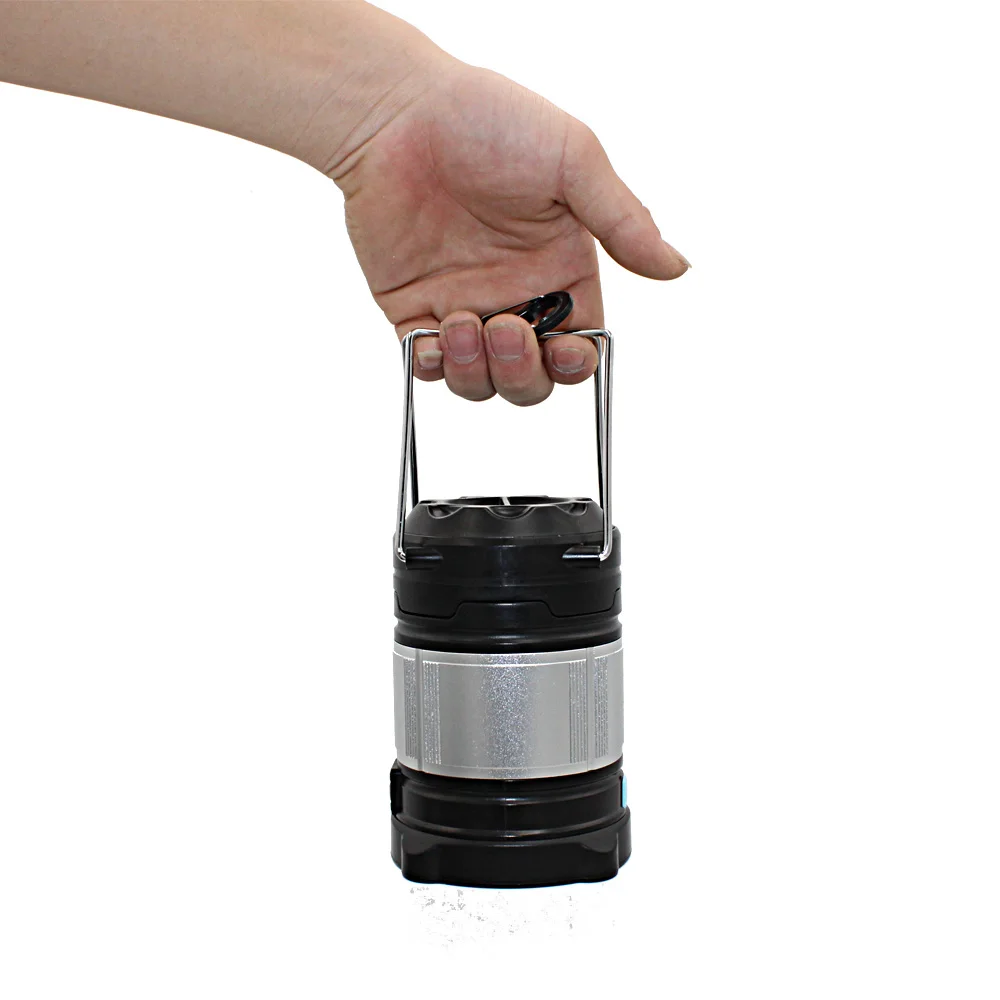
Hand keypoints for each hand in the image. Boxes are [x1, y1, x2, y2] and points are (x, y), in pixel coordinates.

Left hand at [334, 59, 688, 404]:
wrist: (399, 111)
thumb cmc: (487, 121)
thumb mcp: (573, 160)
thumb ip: (623, 221)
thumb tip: (676, 266)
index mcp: (560, 269)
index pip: (579, 344)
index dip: (575, 364)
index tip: (565, 347)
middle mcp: (513, 295)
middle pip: (532, 378)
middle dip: (523, 374)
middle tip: (504, 328)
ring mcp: (462, 305)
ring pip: (480, 382)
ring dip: (477, 373)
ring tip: (462, 323)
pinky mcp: (413, 308)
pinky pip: (426, 365)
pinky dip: (432, 367)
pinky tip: (433, 336)